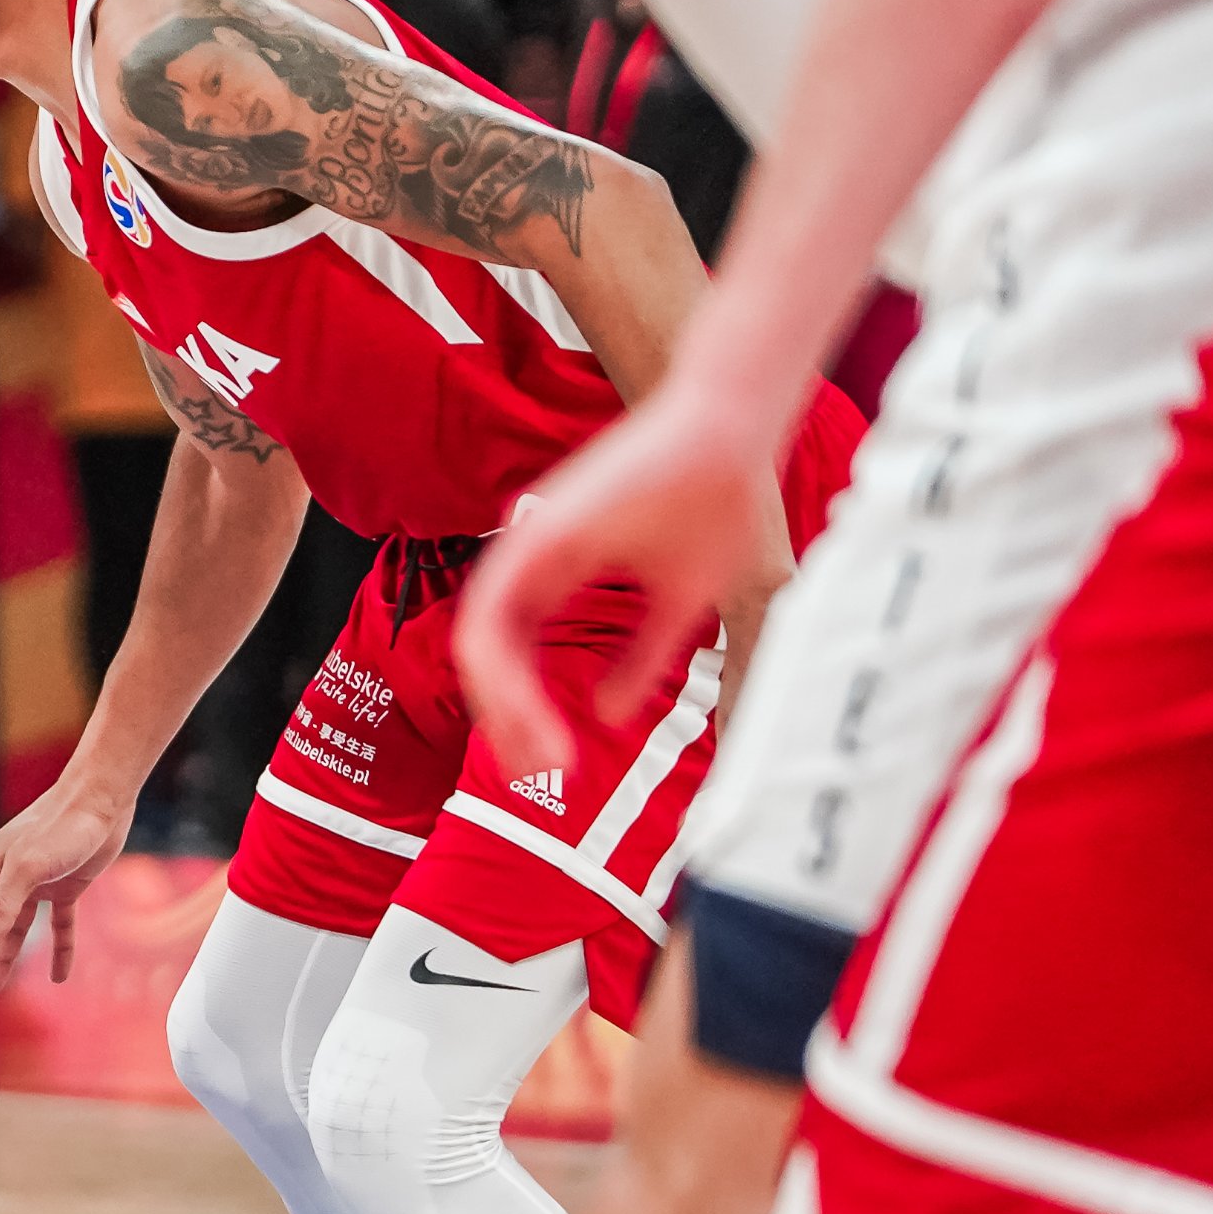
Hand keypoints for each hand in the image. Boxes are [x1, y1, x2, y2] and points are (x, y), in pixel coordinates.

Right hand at [0, 783, 128, 992]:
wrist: (101, 800)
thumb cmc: (60, 827)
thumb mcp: (27, 868)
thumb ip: (1, 905)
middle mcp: (10, 878)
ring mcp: (39, 883)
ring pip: (19, 929)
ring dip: (10, 956)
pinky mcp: (68, 885)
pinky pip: (60, 925)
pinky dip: (60, 949)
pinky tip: (60, 975)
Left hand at [455, 391, 777, 780]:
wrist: (732, 437)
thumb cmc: (714, 506)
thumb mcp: (678, 604)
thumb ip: (640, 659)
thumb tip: (610, 713)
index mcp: (557, 575)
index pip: (518, 658)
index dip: (528, 713)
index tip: (555, 762)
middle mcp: (531, 562)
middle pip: (492, 658)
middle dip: (508, 723)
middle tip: (536, 775)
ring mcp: (527, 547)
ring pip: (480, 644)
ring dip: (501, 707)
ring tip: (535, 757)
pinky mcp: (533, 535)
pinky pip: (490, 616)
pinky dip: (500, 670)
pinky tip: (525, 711)